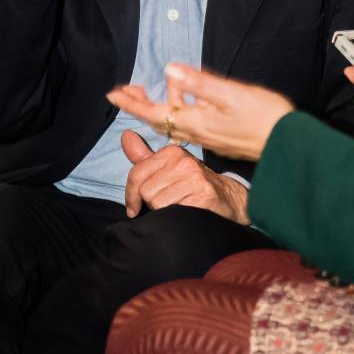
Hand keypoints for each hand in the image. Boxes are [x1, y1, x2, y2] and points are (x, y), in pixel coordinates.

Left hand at [109, 65, 293, 161]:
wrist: (287, 145)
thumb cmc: (263, 117)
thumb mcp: (230, 94)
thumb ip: (199, 82)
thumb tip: (170, 69)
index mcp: (196, 121)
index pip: (155, 113)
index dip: (132, 104)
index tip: (113, 94)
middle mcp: (198, 132)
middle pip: (161, 118)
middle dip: (142, 104)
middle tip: (127, 90)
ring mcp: (209, 135)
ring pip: (176, 120)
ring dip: (164, 103)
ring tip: (166, 81)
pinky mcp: (219, 136)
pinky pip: (191, 122)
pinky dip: (183, 107)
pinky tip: (192, 96)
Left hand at [121, 130, 248, 223]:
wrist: (228, 198)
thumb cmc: (193, 184)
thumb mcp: (167, 167)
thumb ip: (144, 156)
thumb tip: (125, 135)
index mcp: (171, 152)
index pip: (136, 174)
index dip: (130, 195)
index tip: (133, 207)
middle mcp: (182, 161)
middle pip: (146, 191)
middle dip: (151, 203)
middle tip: (168, 203)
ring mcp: (194, 177)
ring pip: (158, 203)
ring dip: (165, 211)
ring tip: (179, 206)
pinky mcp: (204, 195)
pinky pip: (173, 212)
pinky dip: (177, 217)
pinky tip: (187, 212)